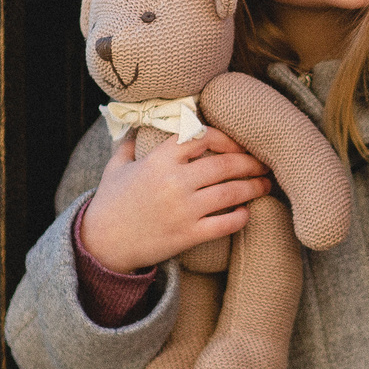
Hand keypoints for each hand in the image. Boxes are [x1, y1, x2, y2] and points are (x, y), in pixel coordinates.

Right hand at [78, 126, 268, 270]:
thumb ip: (129, 143)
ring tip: (266, 184)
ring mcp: (183, 209)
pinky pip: (225, 224)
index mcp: (158, 160)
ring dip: (254, 187)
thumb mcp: (116, 167)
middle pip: (224, 163)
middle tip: (264, 163)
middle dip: (250, 162)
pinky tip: (247, 212)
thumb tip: (136, 124)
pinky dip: (241, 216)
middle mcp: (174, 181)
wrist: (102, 244)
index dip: (225, 137)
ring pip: (231, 192)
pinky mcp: (188, 235)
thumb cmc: (110, 203)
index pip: (201, 136)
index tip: (237, 143)